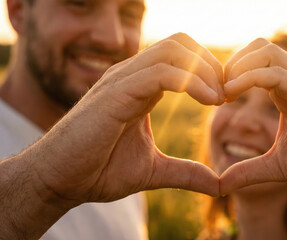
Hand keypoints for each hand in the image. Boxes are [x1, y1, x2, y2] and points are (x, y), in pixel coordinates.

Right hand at [28, 33, 222, 204]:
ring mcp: (122, 81)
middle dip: (211, 64)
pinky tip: (208, 101)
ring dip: (204, 70)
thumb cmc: (98, 170)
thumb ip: (185, 173)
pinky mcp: (115, 93)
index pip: (181, 56)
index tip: (225, 98)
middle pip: (180, 43)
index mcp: (141, 87)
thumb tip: (217, 185)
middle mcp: (131, 77)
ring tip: (218, 99)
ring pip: (172, 51)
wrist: (59, 180)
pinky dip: (191, 81)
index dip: (209, 71)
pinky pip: (160, 72)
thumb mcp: (153, 171)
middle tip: (225, 94)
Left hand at [220, 38, 286, 194]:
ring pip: (267, 52)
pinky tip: (232, 95)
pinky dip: (249, 78)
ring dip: (238, 67)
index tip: (217, 98)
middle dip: (233, 63)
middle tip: (218, 91)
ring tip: (224, 93)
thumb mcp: (274, 166)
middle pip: (260, 46)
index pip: (255, 60)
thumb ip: (247, 171)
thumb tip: (220, 185)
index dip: (231, 73)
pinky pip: (276, 74)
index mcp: (286, 90)